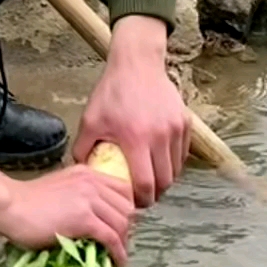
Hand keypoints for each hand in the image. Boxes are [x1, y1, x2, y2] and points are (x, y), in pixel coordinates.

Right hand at [0, 163, 135, 266]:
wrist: (10, 206)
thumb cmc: (27, 201)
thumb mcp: (61, 188)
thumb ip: (79, 196)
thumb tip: (93, 218)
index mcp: (87, 173)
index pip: (123, 188)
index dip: (126, 209)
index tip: (121, 225)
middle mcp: (92, 182)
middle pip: (126, 206)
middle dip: (126, 228)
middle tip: (119, 244)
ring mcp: (89, 200)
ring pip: (122, 222)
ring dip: (123, 242)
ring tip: (117, 256)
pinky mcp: (84, 219)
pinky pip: (111, 237)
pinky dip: (118, 252)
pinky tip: (116, 263)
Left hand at [73, 15, 190, 207]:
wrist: (137, 63)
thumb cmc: (112, 91)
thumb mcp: (90, 119)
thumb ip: (83, 148)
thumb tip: (80, 171)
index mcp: (136, 139)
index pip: (145, 184)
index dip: (141, 200)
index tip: (134, 203)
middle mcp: (160, 136)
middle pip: (165, 181)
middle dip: (155, 194)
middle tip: (144, 195)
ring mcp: (176, 129)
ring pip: (177, 169)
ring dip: (166, 179)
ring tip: (152, 179)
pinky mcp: (185, 122)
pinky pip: (183, 153)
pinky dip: (174, 162)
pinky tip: (161, 161)